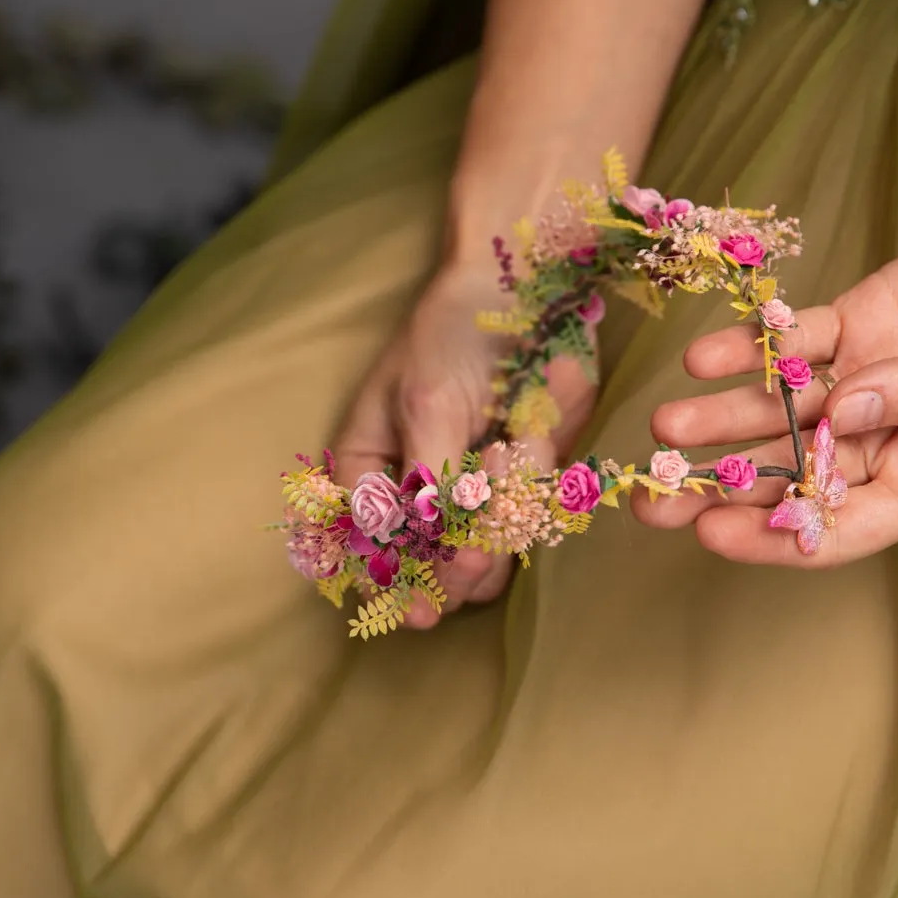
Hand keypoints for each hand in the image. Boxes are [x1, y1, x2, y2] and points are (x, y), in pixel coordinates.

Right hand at [332, 259, 594, 625]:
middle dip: (453, 569)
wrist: (524, 287)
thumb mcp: (425, 403)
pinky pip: (528, 519)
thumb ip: (425, 480)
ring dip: (497, 526)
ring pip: (484, 557)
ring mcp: (473, 490)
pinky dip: (529, 489)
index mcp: (368, 472)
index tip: (418, 611)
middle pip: (430, 570)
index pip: (368, 553)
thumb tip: (426, 546)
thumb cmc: (452, 334)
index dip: (392, 588)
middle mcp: (417, 492)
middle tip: (470, 558)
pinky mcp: (525, 481)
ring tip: (502, 452)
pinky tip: (520, 436)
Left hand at [634, 212, 897, 565]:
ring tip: (665, 426)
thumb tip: (851, 403)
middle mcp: (884, 440)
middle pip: (788, 475)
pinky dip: (752, 347)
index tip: (710, 533)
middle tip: (647, 500)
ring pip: (778, 409)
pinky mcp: (861, 321)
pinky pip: (795, 340)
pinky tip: (706, 355)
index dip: (771, 536)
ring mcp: (866, 378)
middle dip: (717, 488)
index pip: (835, 527)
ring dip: (720, 418)